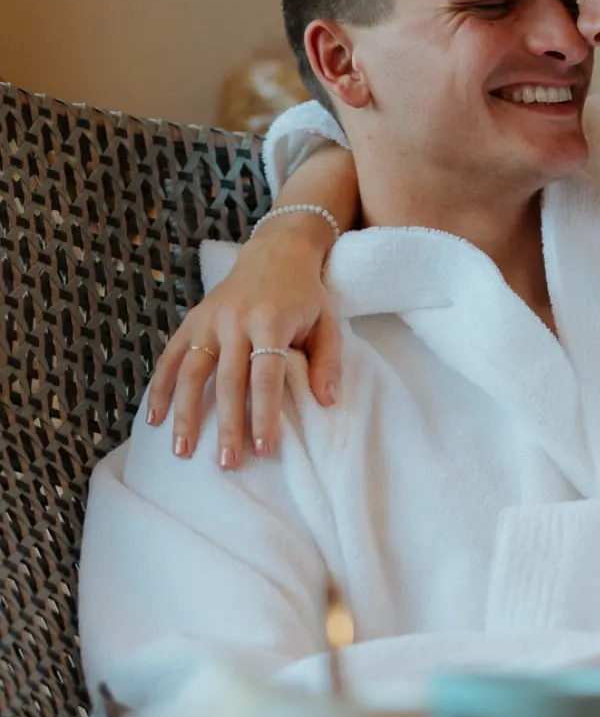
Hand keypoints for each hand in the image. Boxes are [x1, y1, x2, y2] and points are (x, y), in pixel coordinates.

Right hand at [146, 216, 340, 466]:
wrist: (277, 253)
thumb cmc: (305, 295)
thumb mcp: (327, 322)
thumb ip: (327, 362)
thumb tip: (327, 402)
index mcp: (271, 322)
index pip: (266, 376)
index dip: (264, 414)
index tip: (264, 448)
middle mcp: (235, 321)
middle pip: (228, 382)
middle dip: (228, 425)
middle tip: (228, 463)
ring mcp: (209, 320)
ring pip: (192, 373)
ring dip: (186, 414)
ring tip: (183, 451)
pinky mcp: (192, 320)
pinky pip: (171, 358)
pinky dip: (161, 388)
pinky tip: (155, 419)